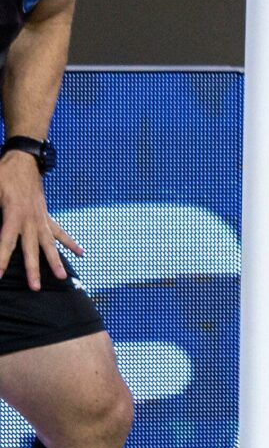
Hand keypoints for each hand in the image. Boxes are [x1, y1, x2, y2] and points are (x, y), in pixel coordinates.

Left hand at [0, 151, 75, 288]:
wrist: (24, 159)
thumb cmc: (3, 173)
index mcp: (13, 214)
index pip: (6, 242)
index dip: (1, 260)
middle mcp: (30, 220)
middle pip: (31, 249)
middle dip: (32, 269)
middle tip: (35, 288)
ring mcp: (40, 218)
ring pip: (49, 244)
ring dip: (56, 261)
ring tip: (62, 278)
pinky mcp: (46, 216)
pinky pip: (59, 232)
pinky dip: (70, 243)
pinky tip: (81, 254)